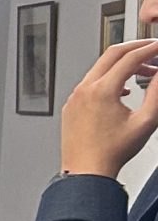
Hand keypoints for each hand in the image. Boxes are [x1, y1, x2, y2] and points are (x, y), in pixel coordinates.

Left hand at [60, 38, 157, 178]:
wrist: (86, 171)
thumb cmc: (112, 152)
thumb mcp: (146, 121)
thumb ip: (157, 94)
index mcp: (102, 91)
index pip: (130, 58)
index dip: (150, 49)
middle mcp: (84, 90)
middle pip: (111, 55)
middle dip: (136, 48)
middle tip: (153, 48)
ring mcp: (74, 97)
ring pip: (100, 68)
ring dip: (123, 65)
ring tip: (145, 72)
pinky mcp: (71, 105)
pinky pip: (90, 83)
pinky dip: (109, 78)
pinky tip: (123, 89)